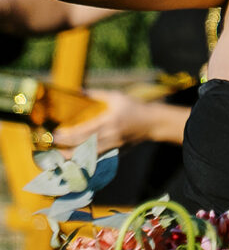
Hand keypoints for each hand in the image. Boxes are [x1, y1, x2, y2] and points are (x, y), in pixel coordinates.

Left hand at [54, 90, 185, 153]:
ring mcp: (113, 146)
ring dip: (73, 155)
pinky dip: (86, 158)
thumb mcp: (117, 97)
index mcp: (108, 122)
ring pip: (89, 154)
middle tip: (52, 145)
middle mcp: (109, 136)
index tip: (55, 134)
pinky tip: (77, 158)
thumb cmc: (136, 107)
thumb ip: (97, 94)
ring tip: (60, 155)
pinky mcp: (117, 151)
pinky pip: (98, 156)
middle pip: (83, 145)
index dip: (67, 135)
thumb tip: (78, 91)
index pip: (83, 131)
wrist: (154, 122)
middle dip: (66, 146)